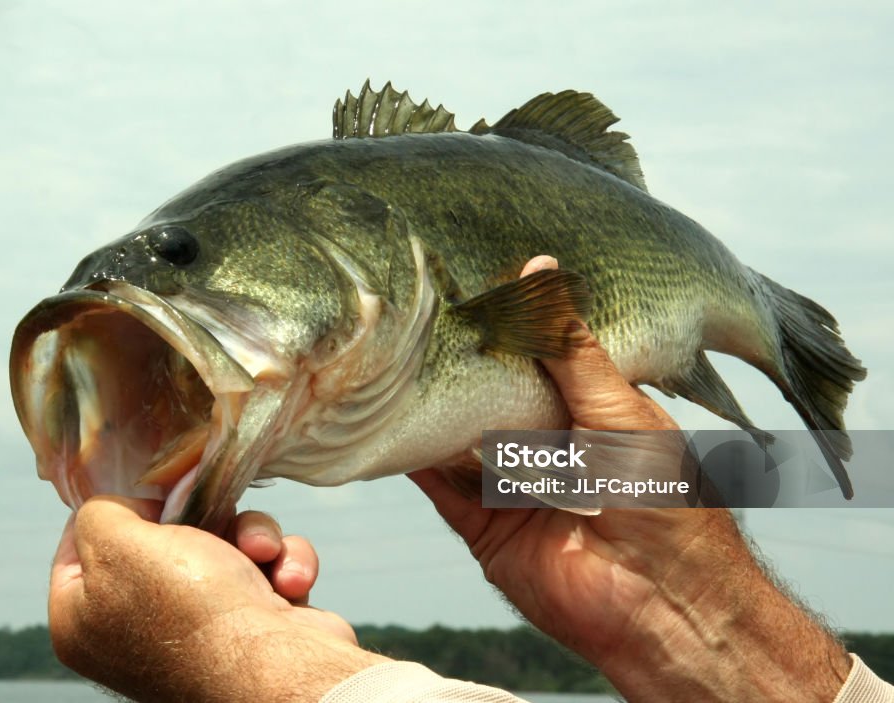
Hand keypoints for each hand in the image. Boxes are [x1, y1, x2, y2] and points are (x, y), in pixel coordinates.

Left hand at [48, 497, 387, 702]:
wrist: (278, 670)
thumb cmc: (191, 608)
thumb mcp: (117, 542)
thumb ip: (100, 511)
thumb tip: (128, 505)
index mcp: (84, 619)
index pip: (78, 544)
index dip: (116, 509)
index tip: (148, 491)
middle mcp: (136, 628)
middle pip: (164, 536)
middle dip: (206, 518)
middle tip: (218, 517)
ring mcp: (198, 628)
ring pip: (225, 545)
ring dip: (254, 538)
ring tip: (262, 553)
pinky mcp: (253, 626)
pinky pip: (264, 570)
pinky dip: (281, 567)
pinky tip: (287, 582)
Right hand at [410, 256, 849, 701]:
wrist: (662, 603)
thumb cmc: (660, 497)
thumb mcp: (618, 408)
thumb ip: (570, 349)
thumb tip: (539, 270)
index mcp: (581, 407)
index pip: (528, 357)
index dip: (496, 328)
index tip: (456, 286)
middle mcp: (540, 442)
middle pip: (484, 396)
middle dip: (453, 366)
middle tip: (407, 323)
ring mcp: (508, 483)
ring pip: (454, 436)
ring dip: (425, 408)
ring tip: (384, 363)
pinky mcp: (481, 523)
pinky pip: (438, 484)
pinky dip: (411, 456)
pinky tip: (383, 423)